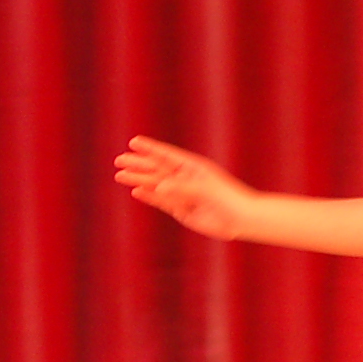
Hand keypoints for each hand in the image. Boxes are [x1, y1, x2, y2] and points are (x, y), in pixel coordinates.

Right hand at [114, 136, 255, 241]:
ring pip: (156, 185)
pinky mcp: (181, 210)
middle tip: (119, 160)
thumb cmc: (228, 198)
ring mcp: (182, 195)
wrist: (242, 219)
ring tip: (120, 175)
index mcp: (194, 167)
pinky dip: (148, 196)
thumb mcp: (203, 190)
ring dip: (139, 179)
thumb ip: (179, 188)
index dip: (151, 148)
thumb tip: (155, 186)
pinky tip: (135, 191)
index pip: (167, 155)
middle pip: (157, 169)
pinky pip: (161, 201)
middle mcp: (186, 179)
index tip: (134, 142)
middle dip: (139, 164)